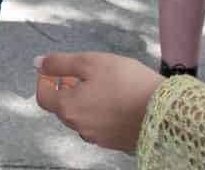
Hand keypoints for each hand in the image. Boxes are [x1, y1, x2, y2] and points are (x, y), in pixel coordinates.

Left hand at [34, 52, 163, 151]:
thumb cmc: (127, 82)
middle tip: (80, 73)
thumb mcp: (90, 62)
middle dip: (66, 89)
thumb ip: (60, 63)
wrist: (167, 111)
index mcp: (68, 108)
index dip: (45, 80)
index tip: (55, 69)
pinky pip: (100, 125)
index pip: (43, 97)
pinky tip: (117, 99)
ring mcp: (99, 138)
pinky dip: (101, 112)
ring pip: (82, 117)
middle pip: (62, 108)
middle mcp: (80, 128)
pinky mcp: (116, 142)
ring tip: (101, 84)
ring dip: (84, 101)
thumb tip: (37, 63)